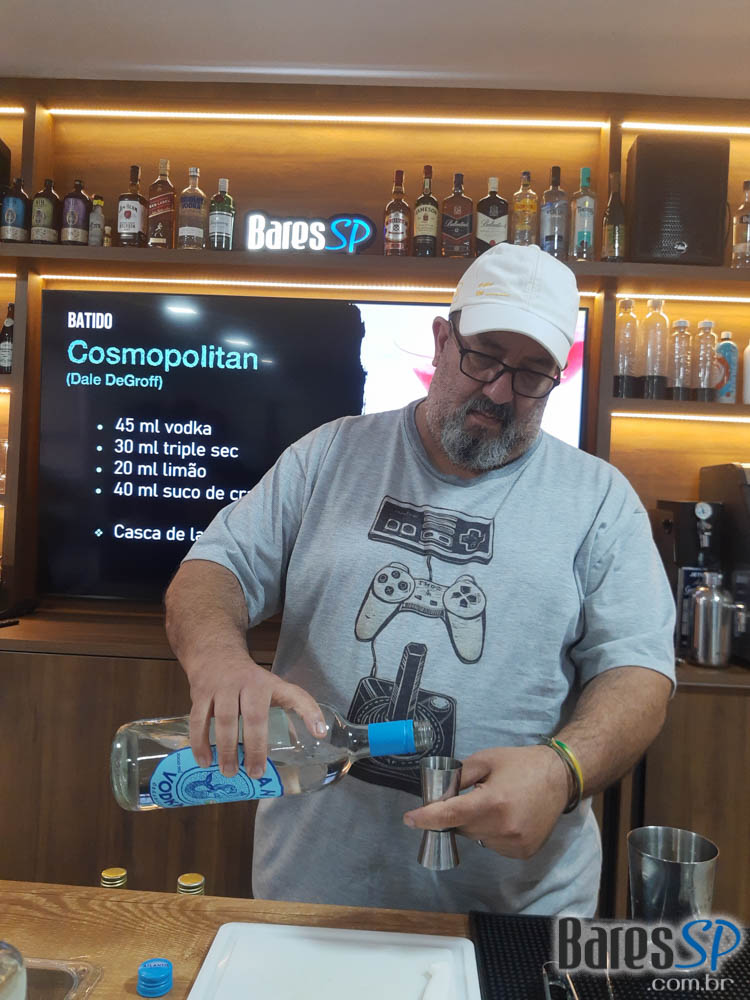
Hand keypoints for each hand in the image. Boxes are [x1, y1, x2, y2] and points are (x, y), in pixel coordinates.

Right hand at [187, 654, 326, 778]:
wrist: (215, 655)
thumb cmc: (249, 679)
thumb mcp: (272, 686)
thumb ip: (290, 707)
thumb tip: (313, 736)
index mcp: (269, 684)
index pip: (294, 696)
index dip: (310, 712)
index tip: (320, 733)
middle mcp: (247, 683)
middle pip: (254, 716)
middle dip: (255, 747)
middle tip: (255, 773)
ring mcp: (222, 687)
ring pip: (223, 719)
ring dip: (226, 749)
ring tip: (229, 772)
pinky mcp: (201, 693)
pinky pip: (199, 720)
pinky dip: (200, 743)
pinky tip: (204, 761)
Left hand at [403, 745, 570, 858]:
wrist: (560, 777)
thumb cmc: (520, 764)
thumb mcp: (486, 760)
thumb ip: (459, 778)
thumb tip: (438, 794)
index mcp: (493, 802)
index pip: (450, 815)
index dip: (427, 818)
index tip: (409, 819)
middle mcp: (503, 828)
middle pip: (462, 827)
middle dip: (457, 814)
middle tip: (472, 796)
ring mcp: (514, 844)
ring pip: (477, 838)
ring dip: (476, 824)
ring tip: (496, 803)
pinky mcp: (522, 852)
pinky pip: (493, 845)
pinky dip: (491, 832)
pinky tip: (506, 816)